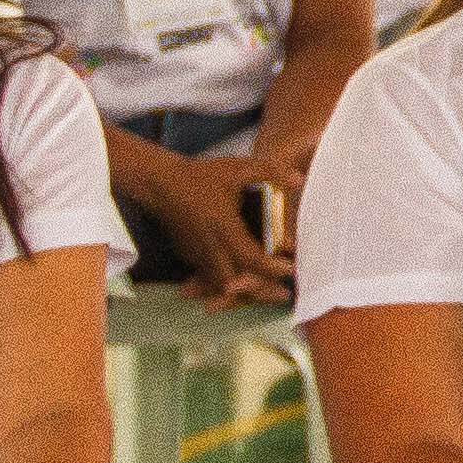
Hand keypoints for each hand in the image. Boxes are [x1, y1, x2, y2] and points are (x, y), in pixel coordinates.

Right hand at [135, 149, 287, 303]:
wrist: (162, 183)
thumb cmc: (202, 175)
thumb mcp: (238, 168)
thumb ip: (270, 174)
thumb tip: (300, 179)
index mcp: (224, 228)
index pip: (251, 258)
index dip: (273, 268)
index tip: (292, 268)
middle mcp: (209, 247)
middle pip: (236, 284)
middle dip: (260, 291)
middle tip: (284, 293)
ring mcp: (197, 255)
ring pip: (221, 285)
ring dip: (244, 293)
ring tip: (270, 294)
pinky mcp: (190, 257)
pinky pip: (210, 279)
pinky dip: (228, 287)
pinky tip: (244, 288)